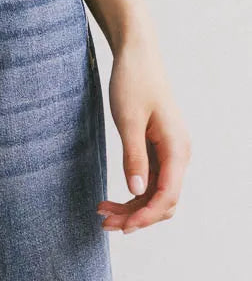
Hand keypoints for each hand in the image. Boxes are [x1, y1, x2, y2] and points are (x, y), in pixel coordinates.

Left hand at [97, 31, 190, 233]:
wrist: (137, 53)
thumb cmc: (133, 80)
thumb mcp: (128, 119)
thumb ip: (133, 156)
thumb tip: (136, 191)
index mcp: (177, 148)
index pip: (167, 196)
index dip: (145, 216)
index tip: (122, 227)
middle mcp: (178, 153)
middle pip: (163, 200)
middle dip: (137, 216)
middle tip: (104, 223)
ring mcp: (169, 151)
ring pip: (156, 192)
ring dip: (133, 207)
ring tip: (103, 214)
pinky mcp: (158, 147)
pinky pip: (150, 179)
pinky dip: (133, 192)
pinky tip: (112, 198)